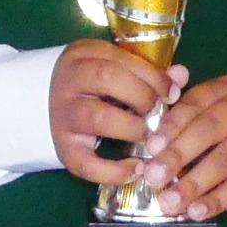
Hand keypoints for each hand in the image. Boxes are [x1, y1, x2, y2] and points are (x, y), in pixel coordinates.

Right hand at [49, 40, 186, 184]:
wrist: (45, 104)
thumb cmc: (94, 86)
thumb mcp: (116, 69)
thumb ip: (149, 73)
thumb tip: (181, 76)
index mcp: (84, 55)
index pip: (122, 60)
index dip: (153, 77)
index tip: (171, 92)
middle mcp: (69, 81)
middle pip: (108, 79)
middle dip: (143, 96)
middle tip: (157, 111)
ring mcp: (63, 116)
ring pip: (98, 117)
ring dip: (132, 127)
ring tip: (148, 135)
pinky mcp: (63, 149)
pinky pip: (86, 163)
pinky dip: (114, 170)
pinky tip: (135, 168)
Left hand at [139, 76, 226, 220]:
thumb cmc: (225, 118)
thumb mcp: (207, 105)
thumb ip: (178, 116)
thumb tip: (149, 139)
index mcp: (220, 91)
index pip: (193, 106)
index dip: (171, 127)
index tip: (150, 147)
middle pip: (208, 132)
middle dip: (178, 156)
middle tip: (153, 177)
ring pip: (223, 163)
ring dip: (194, 185)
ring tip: (169, 202)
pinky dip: (216, 201)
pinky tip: (195, 212)